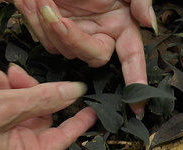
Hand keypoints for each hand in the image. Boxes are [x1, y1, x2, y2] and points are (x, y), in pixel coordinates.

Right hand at [0, 55, 96, 149]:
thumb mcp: (1, 107)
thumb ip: (42, 99)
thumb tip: (72, 92)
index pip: (63, 137)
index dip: (79, 121)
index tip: (92, 110)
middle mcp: (15, 149)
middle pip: (38, 113)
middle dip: (26, 89)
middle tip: (14, 74)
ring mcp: (1, 138)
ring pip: (17, 104)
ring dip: (3, 85)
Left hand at [12, 0, 155, 114]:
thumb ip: (140, 0)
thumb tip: (149, 23)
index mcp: (120, 27)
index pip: (132, 58)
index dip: (136, 79)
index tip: (138, 105)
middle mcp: (100, 36)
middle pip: (93, 56)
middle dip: (74, 40)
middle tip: (56, 15)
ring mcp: (77, 36)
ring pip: (65, 50)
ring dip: (50, 25)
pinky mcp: (55, 33)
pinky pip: (46, 40)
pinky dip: (37, 22)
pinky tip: (34, 2)